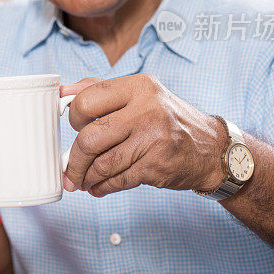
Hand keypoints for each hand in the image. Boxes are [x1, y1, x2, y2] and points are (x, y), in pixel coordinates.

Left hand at [61, 74, 227, 197]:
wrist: (211, 149)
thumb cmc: (168, 119)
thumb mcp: (140, 94)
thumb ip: (101, 89)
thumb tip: (62, 93)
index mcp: (139, 86)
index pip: (87, 100)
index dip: (74, 117)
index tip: (74, 128)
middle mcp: (147, 110)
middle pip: (90, 137)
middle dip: (74, 158)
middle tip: (69, 166)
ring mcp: (153, 140)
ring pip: (102, 163)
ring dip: (85, 177)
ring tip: (81, 180)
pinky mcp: (157, 167)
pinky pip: (118, 180)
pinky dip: (102, 187)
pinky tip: (98, 187)